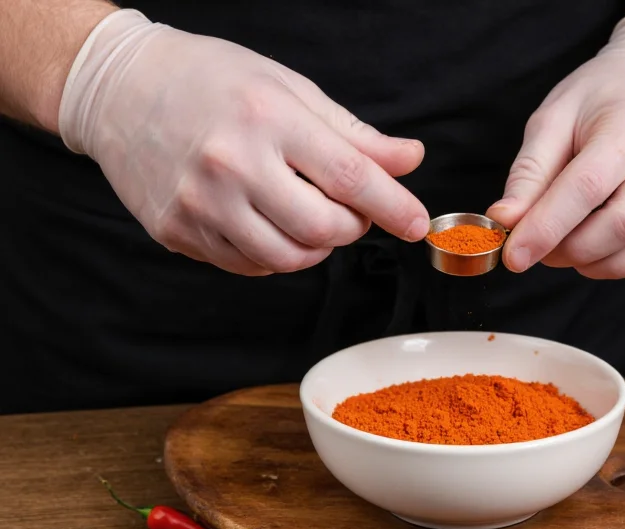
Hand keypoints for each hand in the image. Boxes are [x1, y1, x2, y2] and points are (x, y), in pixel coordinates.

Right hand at [59, 10, 429, 275]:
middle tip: (348, 209)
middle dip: (351, 227)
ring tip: (309, 215)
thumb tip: (409, 160)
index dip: (393, 207)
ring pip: (288, 258)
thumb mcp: (288, 89)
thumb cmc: (210, 80)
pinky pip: (249, 265)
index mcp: (267, 118)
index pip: (350, 176)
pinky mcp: (177, 230)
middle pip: (322, 229)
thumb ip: (353, 133)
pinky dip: (274, 253)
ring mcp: (199, 203)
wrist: (119, 89)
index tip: (417, 225)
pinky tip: (268, 223)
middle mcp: (231, 163)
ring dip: (316, 246)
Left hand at [487, 12, 624, 278]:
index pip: (587, 188)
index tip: (514, 256)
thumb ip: (529, 173)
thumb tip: (506, 220)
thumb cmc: (605, 99)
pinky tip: (610, 248)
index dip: (546, 229)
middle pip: (622, 226)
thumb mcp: (555, 119)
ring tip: (574, 249)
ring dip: (601, 265)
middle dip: (571, 251)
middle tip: (544, 249)